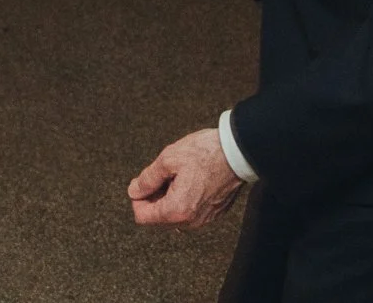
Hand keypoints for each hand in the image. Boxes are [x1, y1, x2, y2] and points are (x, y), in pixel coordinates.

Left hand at [129, 128, 243, 228]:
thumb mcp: (168, 159)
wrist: (238, 152)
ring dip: (169, 199)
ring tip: (178, 176)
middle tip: (163, 175)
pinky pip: (190, 212)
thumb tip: (134, 191)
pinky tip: (191, 180)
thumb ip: (147, 179)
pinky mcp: (214, 213)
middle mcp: (190, 221)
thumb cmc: (205, 153)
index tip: (144, 182)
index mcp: (176, 210)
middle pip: (158, 219)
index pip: (142, 217)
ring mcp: (204, 219)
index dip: (138, 198)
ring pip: (174, 216)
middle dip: (154, 198)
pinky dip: (185, 199)